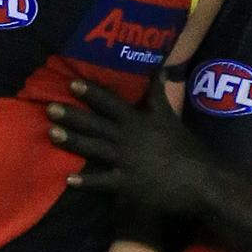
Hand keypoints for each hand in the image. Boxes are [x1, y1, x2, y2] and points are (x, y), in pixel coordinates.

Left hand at [47, 77, 213, 215]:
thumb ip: (158, 94)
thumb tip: (158, 67)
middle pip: (96, 124)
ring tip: (51, 133)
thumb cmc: (185, 147)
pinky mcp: (128, 185)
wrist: (201, 180)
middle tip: (49, 108)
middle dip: (73, 115)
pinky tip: (69, 181)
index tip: (72, 84)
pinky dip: (86, 182)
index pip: (111, 103)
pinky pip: (103, 182)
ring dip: (72, 141)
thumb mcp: (171, 116)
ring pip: (95, 148)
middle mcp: (129, 138)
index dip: (91, 93)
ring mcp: (127, 162)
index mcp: (139, 121)